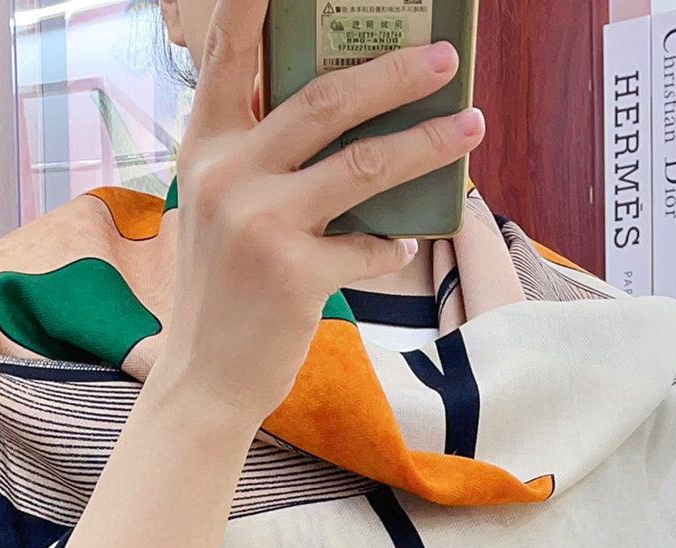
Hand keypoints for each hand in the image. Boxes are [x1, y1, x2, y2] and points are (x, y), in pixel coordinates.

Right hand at [160, 0, 485, 425]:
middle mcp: (227, 176)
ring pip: (364, 164)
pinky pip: (369, 247)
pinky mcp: (295, 274)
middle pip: (325, 98)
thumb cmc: (223, 293)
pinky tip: (399, 245)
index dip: (253, 4)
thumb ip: (261, 160)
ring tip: (470, 127)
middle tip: (447, 58)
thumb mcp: (221, 211)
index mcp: (206, 149)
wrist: (204, 381)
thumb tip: (344, 120)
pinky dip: (392, 247)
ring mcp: (260, 224)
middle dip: (396, 73)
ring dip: (427, 143)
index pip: (228, 55)